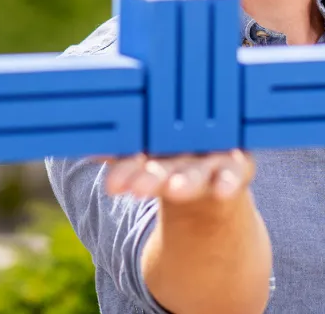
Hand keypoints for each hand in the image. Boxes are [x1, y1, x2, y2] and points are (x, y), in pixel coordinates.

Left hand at [100, 150, 255, 202]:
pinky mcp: (239, 163)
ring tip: (174, 191)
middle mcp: (183, 140)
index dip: (125, 167)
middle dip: (153, 176)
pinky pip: (234, 172)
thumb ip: (119, 158)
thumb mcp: (142, 162)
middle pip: (166, 160)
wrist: (205, 180)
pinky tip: (224, 191)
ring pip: (197, 169)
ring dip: (186, 180)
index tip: (112, 186)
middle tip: (139, 189)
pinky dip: (229, 181)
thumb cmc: (165, 160)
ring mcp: (212, 152)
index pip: (139, 148)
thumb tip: (86, 148)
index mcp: (157, 134)